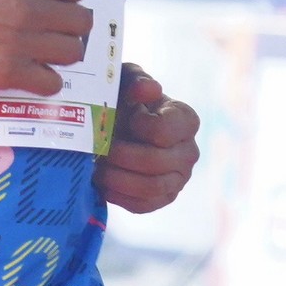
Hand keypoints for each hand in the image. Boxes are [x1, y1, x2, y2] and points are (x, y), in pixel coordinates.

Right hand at [0, 0, 92, 93]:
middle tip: (57, 28)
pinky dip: (47, 81)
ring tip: (48, 52)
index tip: (61, 1)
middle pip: (81, 22)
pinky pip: (49, 83)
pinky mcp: (8, 74)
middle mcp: (30, 9)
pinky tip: (35, 74)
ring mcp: (21, 43)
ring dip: (63, 52)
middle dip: (73, 24)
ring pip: (71, 52)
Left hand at [97, 64, 198, 213]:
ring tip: (97, 167)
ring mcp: (179, 178)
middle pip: (155, 161)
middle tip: (100, 149)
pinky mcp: (163, 198)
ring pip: (150, 187)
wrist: (116, 126)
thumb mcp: (125, 81)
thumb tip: (148, 89)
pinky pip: (143, 205)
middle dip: (121, 156)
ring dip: (117, 178)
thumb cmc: (123, 99)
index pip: (165, 130)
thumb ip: (136, 80)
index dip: (140, 127)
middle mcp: (189, 151)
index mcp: (185, 119)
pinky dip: (119, 195)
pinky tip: (102, 183)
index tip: (126, 119)